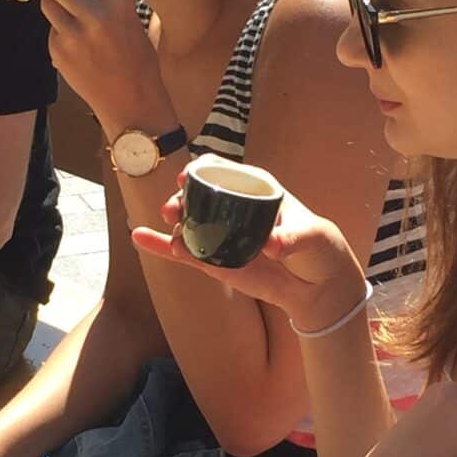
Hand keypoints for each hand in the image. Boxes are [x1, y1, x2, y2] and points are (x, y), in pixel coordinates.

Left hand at [37, 0, 172, 134]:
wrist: (133, 101)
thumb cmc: (136, 59)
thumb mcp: (131, 17)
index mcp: (117, 0)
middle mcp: (95, 14)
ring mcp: (74, 35)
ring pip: (46, 3)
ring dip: (52, 4)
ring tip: (68, 17)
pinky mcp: (60, 53)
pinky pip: (50, 31)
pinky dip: (58, 33)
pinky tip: (76, 46)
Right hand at [131, 157, 366, 326]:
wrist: (316, 287)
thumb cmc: (317, 249)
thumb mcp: (312, 237)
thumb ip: (292, 238)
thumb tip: (271, 245)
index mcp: (254, 189)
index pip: (221, 170)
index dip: (202, 170)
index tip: (187, 178)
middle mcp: (231, 208)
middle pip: (197, 195)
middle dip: (181, 198)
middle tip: (173, 210)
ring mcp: (220, 234)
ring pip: (188, 222)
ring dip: (173, 223)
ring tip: (172, 232)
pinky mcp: (213, 260)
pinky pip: (183, 251)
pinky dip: (161, 244)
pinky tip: (139, 236)